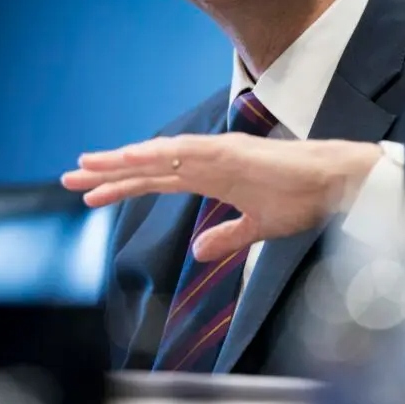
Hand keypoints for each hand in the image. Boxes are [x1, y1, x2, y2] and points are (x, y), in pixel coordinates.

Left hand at [61, 135, 381, 260]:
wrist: (335, 182)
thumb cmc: (302, 198)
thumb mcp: (257, 228)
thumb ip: (226, 237)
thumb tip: (198, 251)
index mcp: (209, 177)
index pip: (154, 182)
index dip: (121, 187)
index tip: (90, 195)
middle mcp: (206, 161)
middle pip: (146, 167)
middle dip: (107, 173)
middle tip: (69, 178)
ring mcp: (216, 153)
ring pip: (158, 156)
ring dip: (122, 160)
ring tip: (88, 165)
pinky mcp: (231, 152)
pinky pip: (187, 153)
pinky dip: (158, 154)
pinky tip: (132, 157)